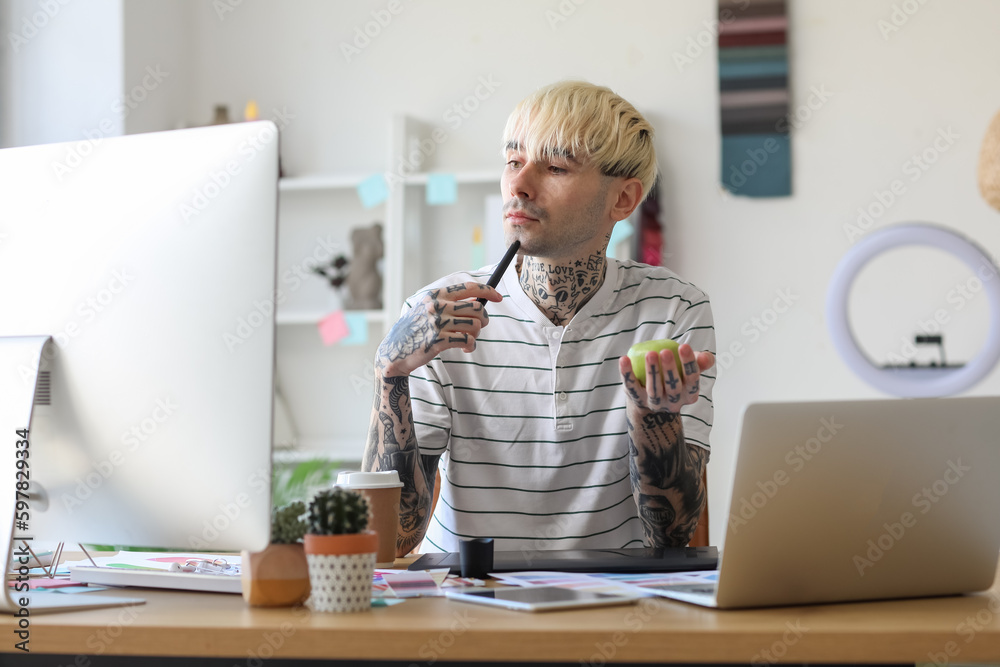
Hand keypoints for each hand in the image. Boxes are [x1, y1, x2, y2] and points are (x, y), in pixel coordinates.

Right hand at [376, 282, 500, 376]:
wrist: (394, 352)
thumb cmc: (415, 331)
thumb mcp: (426, 310)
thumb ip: (448, 304)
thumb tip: (477, 301)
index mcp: (435, 296)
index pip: (468, 287)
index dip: (487, 290)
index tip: (499, 297)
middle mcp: (436, 307)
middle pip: (476, 307)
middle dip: (483, 319)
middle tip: (479, 327)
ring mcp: (437, 323)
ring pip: (475, 325)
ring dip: (477, 335)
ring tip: (469, 340)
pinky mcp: (438, 341)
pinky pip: (467, 340)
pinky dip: (471, 346)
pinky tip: (465, 349)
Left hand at [619, 343, 713, 411]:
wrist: (652, 396)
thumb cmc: (675, 376)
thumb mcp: (689, 368)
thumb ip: (700, 361)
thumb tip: (706, 357)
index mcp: (689, 395)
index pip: (692, 380)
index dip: (689, 364)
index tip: (684, 346)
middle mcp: (674, 403)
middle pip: (673, 387)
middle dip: (670, 369)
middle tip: (665, 352)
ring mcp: (655, 404)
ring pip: (654, 390)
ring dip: (652, 371)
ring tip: (650, 354)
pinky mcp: (637, 400)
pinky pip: (632, 387)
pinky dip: (627, 374)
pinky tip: (624, 359)